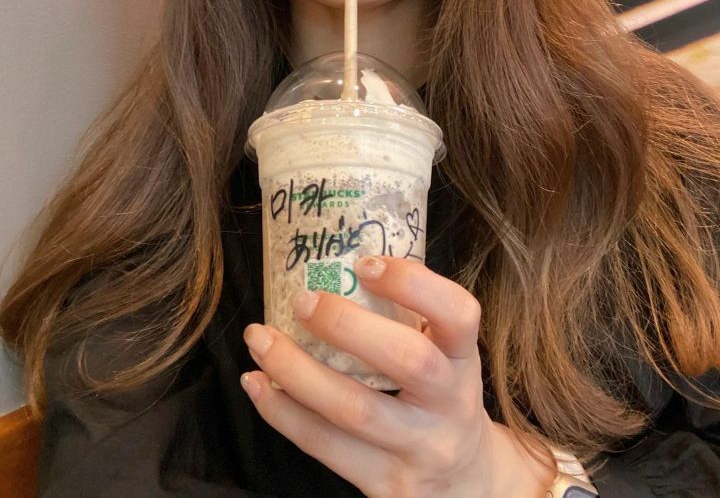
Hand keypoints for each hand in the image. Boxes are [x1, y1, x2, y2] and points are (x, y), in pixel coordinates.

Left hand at [241, 256, 553, 497]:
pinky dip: (281, 411)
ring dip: (295, 370)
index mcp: (463, 359)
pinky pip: (324, 447)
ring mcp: (418, 449)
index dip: (413, 284)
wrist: (464, 482)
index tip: (366, 263)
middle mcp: (450, 405)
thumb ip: (407, 316)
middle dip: (347, 325)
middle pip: (407, 361)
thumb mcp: (443, 355)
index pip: (457, 314)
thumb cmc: (438, 397)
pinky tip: (257, 383)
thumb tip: (338, 260)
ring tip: (259, 338)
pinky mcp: (382, 484)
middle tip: (302, 300)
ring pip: (352, 410)